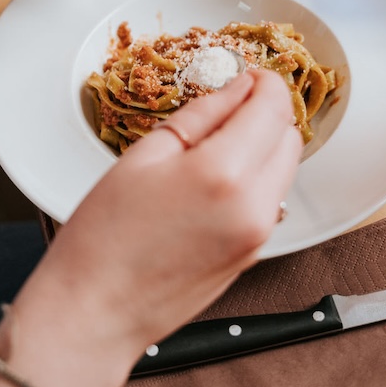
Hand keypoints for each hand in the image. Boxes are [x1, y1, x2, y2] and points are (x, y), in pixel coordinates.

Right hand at [46, 69, 302, 348]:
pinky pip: (270, 200)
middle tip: (231, 102)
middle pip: (289, 137)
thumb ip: (200, 116)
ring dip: (264, 144)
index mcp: (224, 173)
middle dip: (267, 112)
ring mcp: (259, 234)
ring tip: (215, 141)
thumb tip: (236, 89)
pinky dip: (255, 177)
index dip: (264, 82)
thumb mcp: (144, 157)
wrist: (96, 312)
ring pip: (285, 169)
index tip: (247, 74)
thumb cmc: (104, 237)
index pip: (272, 108)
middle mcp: (255, 206)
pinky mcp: (254, 253)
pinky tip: (214, 177)